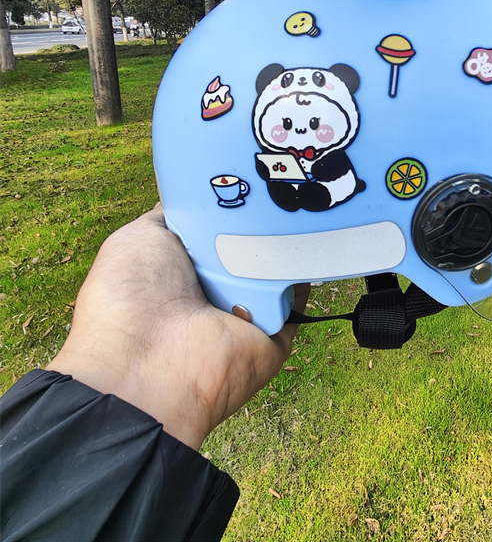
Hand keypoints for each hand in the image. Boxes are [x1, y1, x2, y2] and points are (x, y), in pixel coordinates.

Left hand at [48, 204, 307, 449]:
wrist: (145, 366)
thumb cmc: (130, 299)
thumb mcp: (139, 239)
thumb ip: (171, 216)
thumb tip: (195, 196)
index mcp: (183, 270)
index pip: (219, 229)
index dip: (234, 204)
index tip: (255, 175)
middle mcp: (215, 291)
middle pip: (252, 244)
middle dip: (264, 218)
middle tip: (283, 185)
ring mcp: (247, 314)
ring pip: (279, 267)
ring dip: (287, 242)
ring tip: (300, 208)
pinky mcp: (274, 336)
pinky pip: (299, 299)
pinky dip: (306, 274)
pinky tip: (311, 241)